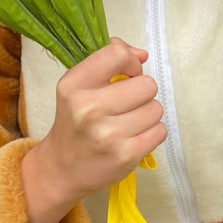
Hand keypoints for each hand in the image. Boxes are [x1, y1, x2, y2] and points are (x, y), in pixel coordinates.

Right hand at [22, 38, 165, 222]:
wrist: (62, 168)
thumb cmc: (74, 122)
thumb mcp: (77, 86)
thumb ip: (107, 62)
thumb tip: (142, 55)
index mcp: (74, 86)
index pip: (117, 54)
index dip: (131, 62)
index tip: (127, 75)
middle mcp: (89, 108)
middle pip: (146, 84)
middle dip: (142, 92)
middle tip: (128, 103)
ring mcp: (109, 134)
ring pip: (156, 108)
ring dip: (147, 113)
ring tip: (129, 121)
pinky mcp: (126, 155)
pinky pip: (160, 131)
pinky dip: (152, 132)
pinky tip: (135, 136)